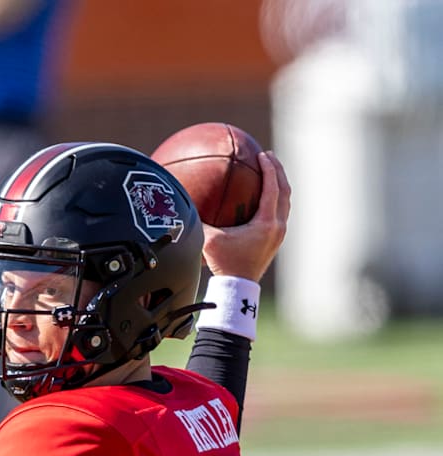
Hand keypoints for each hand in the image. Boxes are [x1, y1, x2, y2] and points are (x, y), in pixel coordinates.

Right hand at [201, 151, 290, 281]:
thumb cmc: (224, 264)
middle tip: (269, 157)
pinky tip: (260, 200)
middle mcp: (278, 227)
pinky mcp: (274, 243)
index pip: (273, 188)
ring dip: (279, 186)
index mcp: (267, 222)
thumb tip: (183, 200)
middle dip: (278, 172)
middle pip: (285, 192)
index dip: (269, 168)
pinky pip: (279, 215)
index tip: (262, 154)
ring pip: (285, 204)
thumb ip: (198, 220)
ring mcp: (278, 236)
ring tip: (270, 174)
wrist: (238, 289)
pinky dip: (273, 202)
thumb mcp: (209, 240)